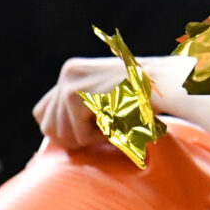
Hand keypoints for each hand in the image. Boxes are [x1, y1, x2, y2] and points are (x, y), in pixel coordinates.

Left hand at [33, 55, 152, 151]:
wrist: (167, 85)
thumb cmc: (144, 99)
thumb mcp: (105, 101)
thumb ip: (80, 110)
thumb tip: (49, 132)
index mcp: (71, 72)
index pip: (42, 113)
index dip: (61, 130)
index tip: (88, 130)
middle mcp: (67, 72)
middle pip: (46, 126)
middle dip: (72, 138)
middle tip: (103, 128)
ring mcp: (68, 82)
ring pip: (61, 134)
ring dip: (88, 137)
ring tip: (112, 120)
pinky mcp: (74, 96)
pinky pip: (78, 135)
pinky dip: (98, 137)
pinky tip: (115, 119)